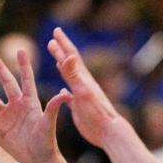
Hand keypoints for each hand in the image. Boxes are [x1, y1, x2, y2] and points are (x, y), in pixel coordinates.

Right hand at [0, 48, 71, 162]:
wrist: (38, 161)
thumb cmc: (47, 142)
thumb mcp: (49, 123)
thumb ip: (54, 107)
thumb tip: (65, 93)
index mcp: (30, 102)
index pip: (26, 79)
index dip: (24, 65)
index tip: (20, 50)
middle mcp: (17, 106)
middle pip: (7, 83)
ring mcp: (7, 116)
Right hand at [44, 27, 128, 147]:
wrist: (109, 132)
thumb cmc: (96, 114)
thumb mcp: (83, 92)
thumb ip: (74, 74)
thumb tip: (68, 55)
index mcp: (83, 79)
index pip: (71, 56)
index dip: (63, 43)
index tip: (56, 30)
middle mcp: (83, 84)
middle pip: (70, 62)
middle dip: (62, 49)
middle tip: (54, 37)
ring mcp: (82, 95)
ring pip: (71, 77)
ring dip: (63, 67)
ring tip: (58, 59)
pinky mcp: (81, 107)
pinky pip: (71, 95)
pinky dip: (66, 89)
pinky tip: (63, 90)